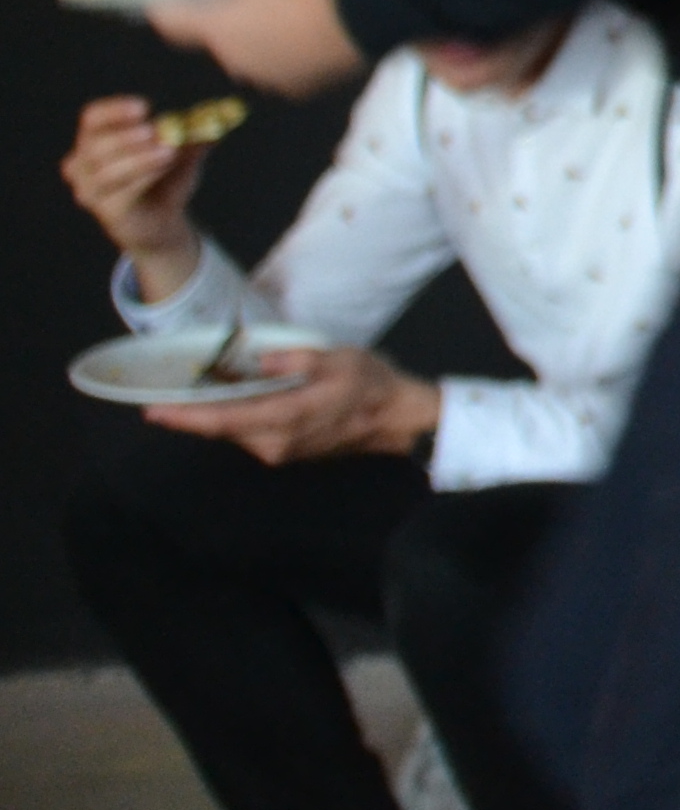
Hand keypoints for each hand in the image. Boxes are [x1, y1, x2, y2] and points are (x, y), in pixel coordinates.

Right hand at [61, 96, 205, 272]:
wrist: (163, 220)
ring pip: (108, 170)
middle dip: (126, 137)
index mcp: (95, 140)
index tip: (145, 107)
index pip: (92, 118)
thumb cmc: (164, 178)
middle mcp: (83, 163)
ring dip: (140, 158)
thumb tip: (218, 114)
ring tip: (168, 150)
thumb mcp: (181, 150)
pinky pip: (121, 192)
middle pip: (95, 144)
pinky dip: (143, 177)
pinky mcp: (106, 211)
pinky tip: (163, 166)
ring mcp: (90, 189)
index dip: (114, 111)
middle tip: (155, 131)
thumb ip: (195, 133)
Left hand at [145, 0, 366, 96]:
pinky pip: (280, 64)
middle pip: (212, 32)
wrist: (378, 13)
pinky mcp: (300, 86)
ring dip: (259, 31)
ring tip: (294, 6)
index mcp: (216, 26)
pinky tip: (313, 27)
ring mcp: (267, 77)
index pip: (164, 16)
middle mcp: (232, 59)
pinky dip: (288, 48)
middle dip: (226, 11)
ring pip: (248, 49)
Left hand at [149, 345, 440, 465]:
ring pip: (232, 432)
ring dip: (210, 414)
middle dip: (188, 413)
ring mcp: (278, 450)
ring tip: (190, 392)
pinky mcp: (284, 450)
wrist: (397, 420)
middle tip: (159, 395)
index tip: (152, 410)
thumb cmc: (371, 386)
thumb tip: (263, 360)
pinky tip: (227, 401)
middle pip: (219, 428)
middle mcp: (273, 443)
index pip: (222, 420)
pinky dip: (231, 417)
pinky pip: (248, 433)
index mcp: (285, 419)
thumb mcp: (341, 360)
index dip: (184, 416)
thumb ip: (300, 359)